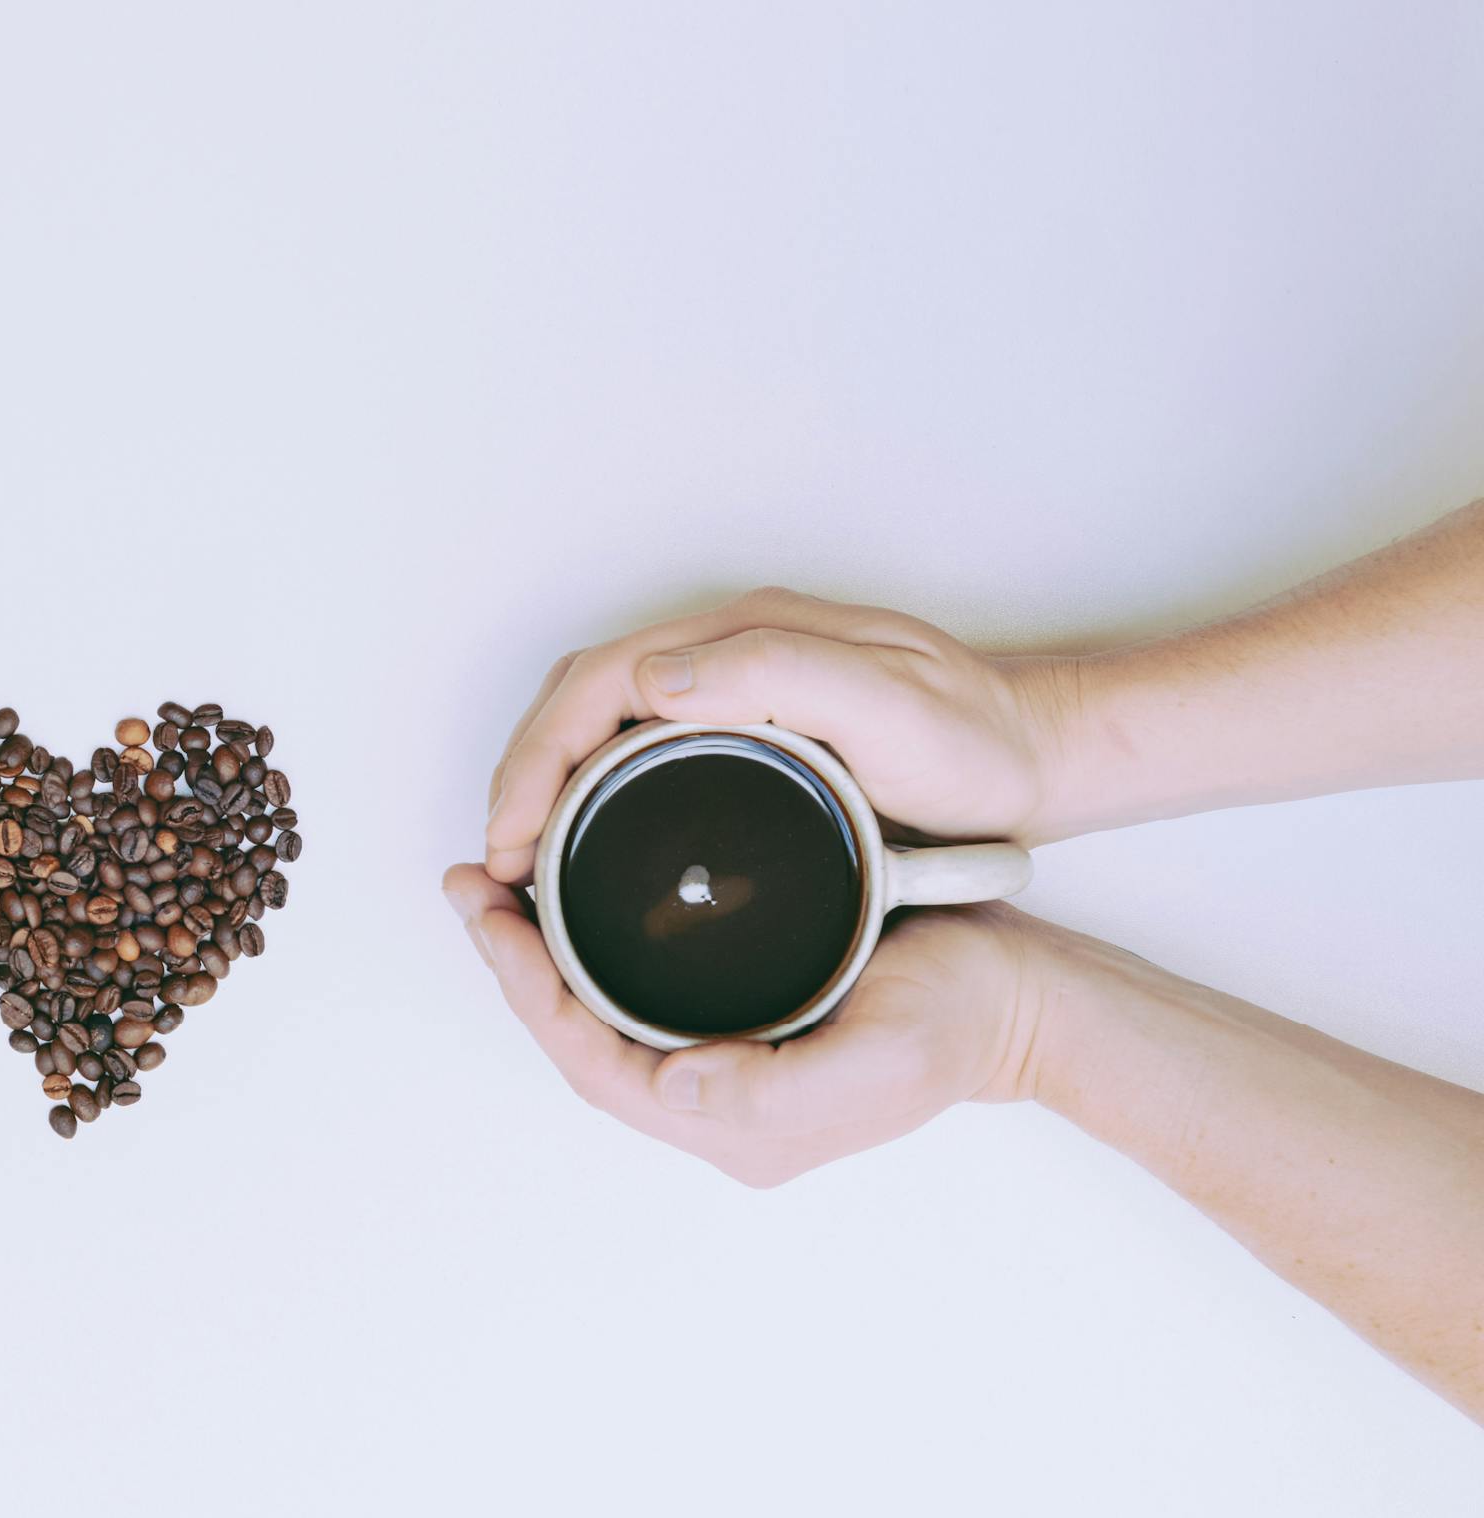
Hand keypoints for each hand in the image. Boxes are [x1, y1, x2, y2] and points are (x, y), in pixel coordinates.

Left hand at [441, 865, 1046, 1185]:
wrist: (1024, 999)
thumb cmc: (961, 1021)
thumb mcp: (883, 1057)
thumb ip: (777, 1089)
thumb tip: (675, 1085)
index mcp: (734, 1124)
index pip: (593, 1062)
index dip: (531, 995)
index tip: (493, 921)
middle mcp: (714, 1104)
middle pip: (579, 1039)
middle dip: (515, 967)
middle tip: (469, 887)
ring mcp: (723, 1063)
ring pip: (598, 1015)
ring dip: (540, 954)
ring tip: (495, 887)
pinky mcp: (737, 1020)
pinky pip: (635, 993)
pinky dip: (586, 946)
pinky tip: (565, 898)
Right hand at [484, 587, 1078, 882]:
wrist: (1040, 759)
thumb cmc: (977, 744)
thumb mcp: (889, 705)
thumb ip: (778, 675)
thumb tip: (651, 676)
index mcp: (745, 637)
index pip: (598, 682)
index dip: (538, 756)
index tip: (511, 834)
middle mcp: (728, 652)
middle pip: (582, 698)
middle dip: (521, 773)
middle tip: (497, 860)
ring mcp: (734, 688)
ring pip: (600, 723)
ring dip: (546, 783)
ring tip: (521, 859)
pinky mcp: (746, 728)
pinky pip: (637, 749)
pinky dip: (588, 792)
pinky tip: (583, 843)